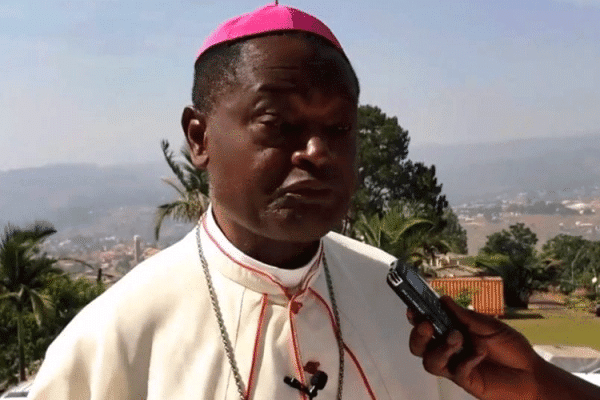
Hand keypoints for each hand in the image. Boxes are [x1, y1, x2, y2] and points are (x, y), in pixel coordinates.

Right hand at [407, 296, 541, 399]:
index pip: (426, 324)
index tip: (413, 309)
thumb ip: (465, 316)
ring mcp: (455, 367)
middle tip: (426, 325)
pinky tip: (480, 353)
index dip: (416, 317)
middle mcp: (449, 350)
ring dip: (440, 348)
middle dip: (417, 335)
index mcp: (452, 332)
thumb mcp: (489, 326)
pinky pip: (456, 372)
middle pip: (419, 346)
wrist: (533, 374)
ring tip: (458, 339)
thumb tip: (443, 299)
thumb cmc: (511, 348)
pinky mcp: (466, 381)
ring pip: (430, 362)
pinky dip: (466, 360)